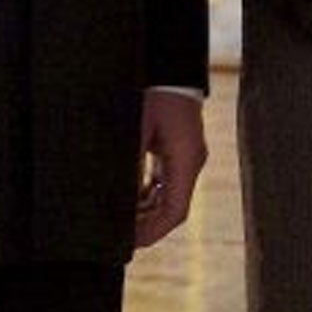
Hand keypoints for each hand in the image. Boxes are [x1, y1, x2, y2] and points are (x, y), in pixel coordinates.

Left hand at [134, 91, 206, 247]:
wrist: (172, 68)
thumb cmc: (156, 94)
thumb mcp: (137, 132)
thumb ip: (131, 170)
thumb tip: (121, 201)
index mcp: (185, 160)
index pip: (175, 212)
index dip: (153, 232)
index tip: (131, 243)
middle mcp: (191, 162)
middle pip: (173, 208)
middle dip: (147, 224)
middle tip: (120, 233)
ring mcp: (188, 155)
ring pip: (171, 196)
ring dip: (148, 210)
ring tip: (121, 216)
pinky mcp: (180, 149)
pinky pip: (169, 181)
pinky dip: (151, 193)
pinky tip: (132, 196)